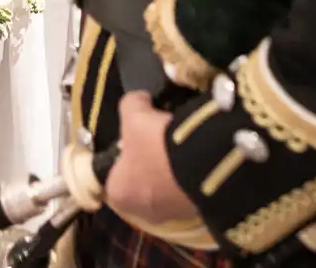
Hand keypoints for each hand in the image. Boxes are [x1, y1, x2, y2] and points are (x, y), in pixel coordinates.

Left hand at [104, 92, 199, 225]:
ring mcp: (171, 215)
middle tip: (160, 138)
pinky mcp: (197, 213)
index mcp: (117, 191)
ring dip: (171, 169)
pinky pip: (188, 190)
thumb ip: (131, 104)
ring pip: (166, 187)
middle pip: (141, 179)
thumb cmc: (155, 143)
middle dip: (149, 160)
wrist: (202, 164)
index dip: (124, 149)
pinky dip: (190, 176)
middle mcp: (141, 211)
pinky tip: (196, 156)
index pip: (113, 170)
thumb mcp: (134, 113)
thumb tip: (140, 100)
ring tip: (181, 144)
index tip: (137, 133)